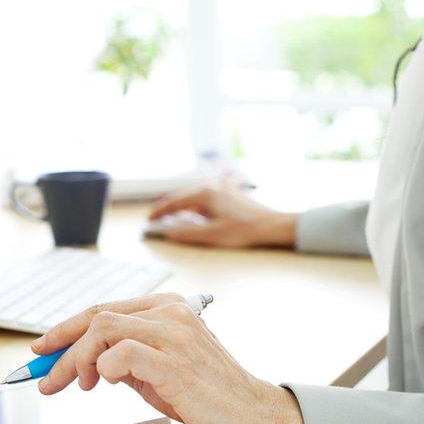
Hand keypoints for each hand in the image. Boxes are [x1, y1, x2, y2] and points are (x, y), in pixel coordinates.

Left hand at [32, 293, 307, 423]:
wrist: (253, 417)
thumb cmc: (210, 394)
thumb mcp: (161, 367)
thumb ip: (128, 355)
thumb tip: (86, 359)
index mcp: (168, 306)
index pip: (104, 309)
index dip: (67, 328)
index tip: (43, 347)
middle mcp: (170, 312)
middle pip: (97, 316)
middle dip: (61, 346)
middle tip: (44, 375)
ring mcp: (174, 333)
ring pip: (102, 329)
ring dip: (78, 360)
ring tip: (79, 385)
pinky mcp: (175, 361)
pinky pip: (120, 354)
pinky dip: (104, 368)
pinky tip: (106, 383)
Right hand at [149, 188, 297, 248]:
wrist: (273, 226)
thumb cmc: (245, 230)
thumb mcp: (212, 235)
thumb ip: (188, 233)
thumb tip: (169, 232)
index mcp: (206, 194)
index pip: (175, 203)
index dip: (160, 212)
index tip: (149, 220)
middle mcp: (213, 188)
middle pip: (184, 197)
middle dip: (169, 208)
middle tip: (156, 218)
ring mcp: (223, 190)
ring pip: (196, 198)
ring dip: (183, 207)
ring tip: (172, 217)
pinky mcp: (231, 195)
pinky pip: (207, 199)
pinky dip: (196, 207)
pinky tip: (196, 214)